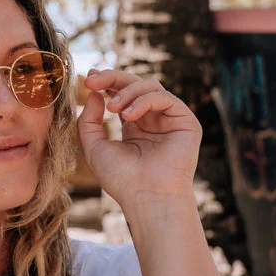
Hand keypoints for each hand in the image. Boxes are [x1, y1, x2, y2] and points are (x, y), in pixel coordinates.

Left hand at [77, 69, 201, 211]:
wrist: (146, 198)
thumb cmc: (121, 179)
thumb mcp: (95, 147)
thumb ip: (89, 121)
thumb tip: (94, 93)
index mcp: (135, 126)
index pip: (122, 94)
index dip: (107, 82)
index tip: (89, 78)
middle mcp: (153, 120)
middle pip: (135, 84)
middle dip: (113, 78)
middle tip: (93, 80)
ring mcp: (170, 120)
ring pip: (151, 86)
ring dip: (127, 91)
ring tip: (113, 109)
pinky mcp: (186, 122)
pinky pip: (166, 98)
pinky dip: (145, 101)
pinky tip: (128, 116)